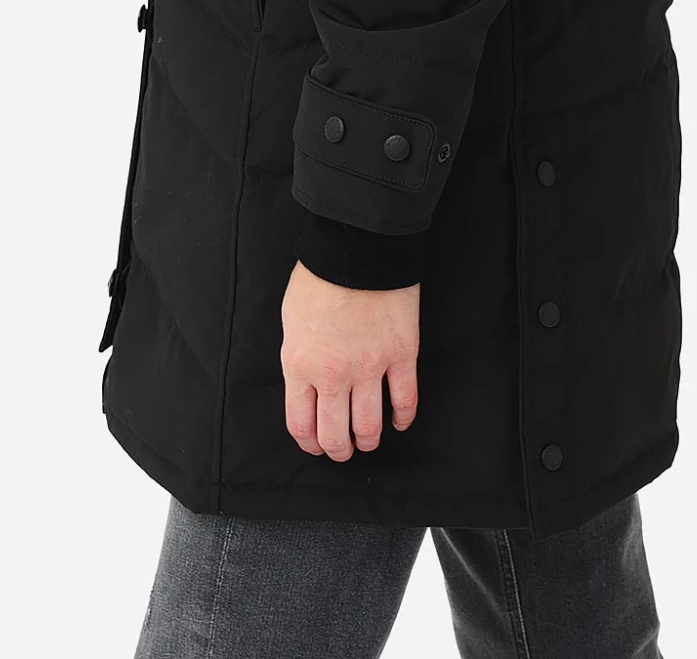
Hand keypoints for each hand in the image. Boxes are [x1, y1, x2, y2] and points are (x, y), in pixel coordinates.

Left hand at [281, 260, 419, 459]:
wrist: (358, 247)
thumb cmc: (319, 277)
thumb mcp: (291, 320)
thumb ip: (298, 357)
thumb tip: (306, 383)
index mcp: (300, 365)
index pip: (302, 425)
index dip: (310, 444)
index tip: (317, 446)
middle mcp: (333, 375)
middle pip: (335, 435)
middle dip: (339, 450)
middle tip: (344, 450)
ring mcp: (370, 367)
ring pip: (369, 426)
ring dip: (368, 440)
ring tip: (369, 440)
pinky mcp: (401, 355)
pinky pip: (405, 400)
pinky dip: (403, 418)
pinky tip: (399, 422)